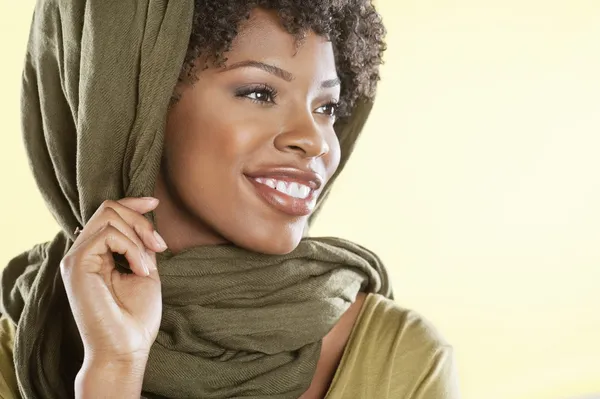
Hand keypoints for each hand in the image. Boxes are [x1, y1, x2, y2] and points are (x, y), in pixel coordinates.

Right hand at [60, 197, 166, 367]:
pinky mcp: (76, 264)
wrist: (126, 348)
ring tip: (147, 266)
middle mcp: (82, 252)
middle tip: (160, 246)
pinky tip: (140, 270)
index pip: (107, 213)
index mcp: (96, 254)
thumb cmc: (136, 317)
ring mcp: (76, 257)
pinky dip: (132, 248)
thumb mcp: (145, 270)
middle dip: (141, 221)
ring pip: (109, 215)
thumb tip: (144, 217)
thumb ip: (140, 245)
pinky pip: (108, 234)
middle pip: (109, 208)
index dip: (132, 202)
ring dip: (139, 237)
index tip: (155, 201)